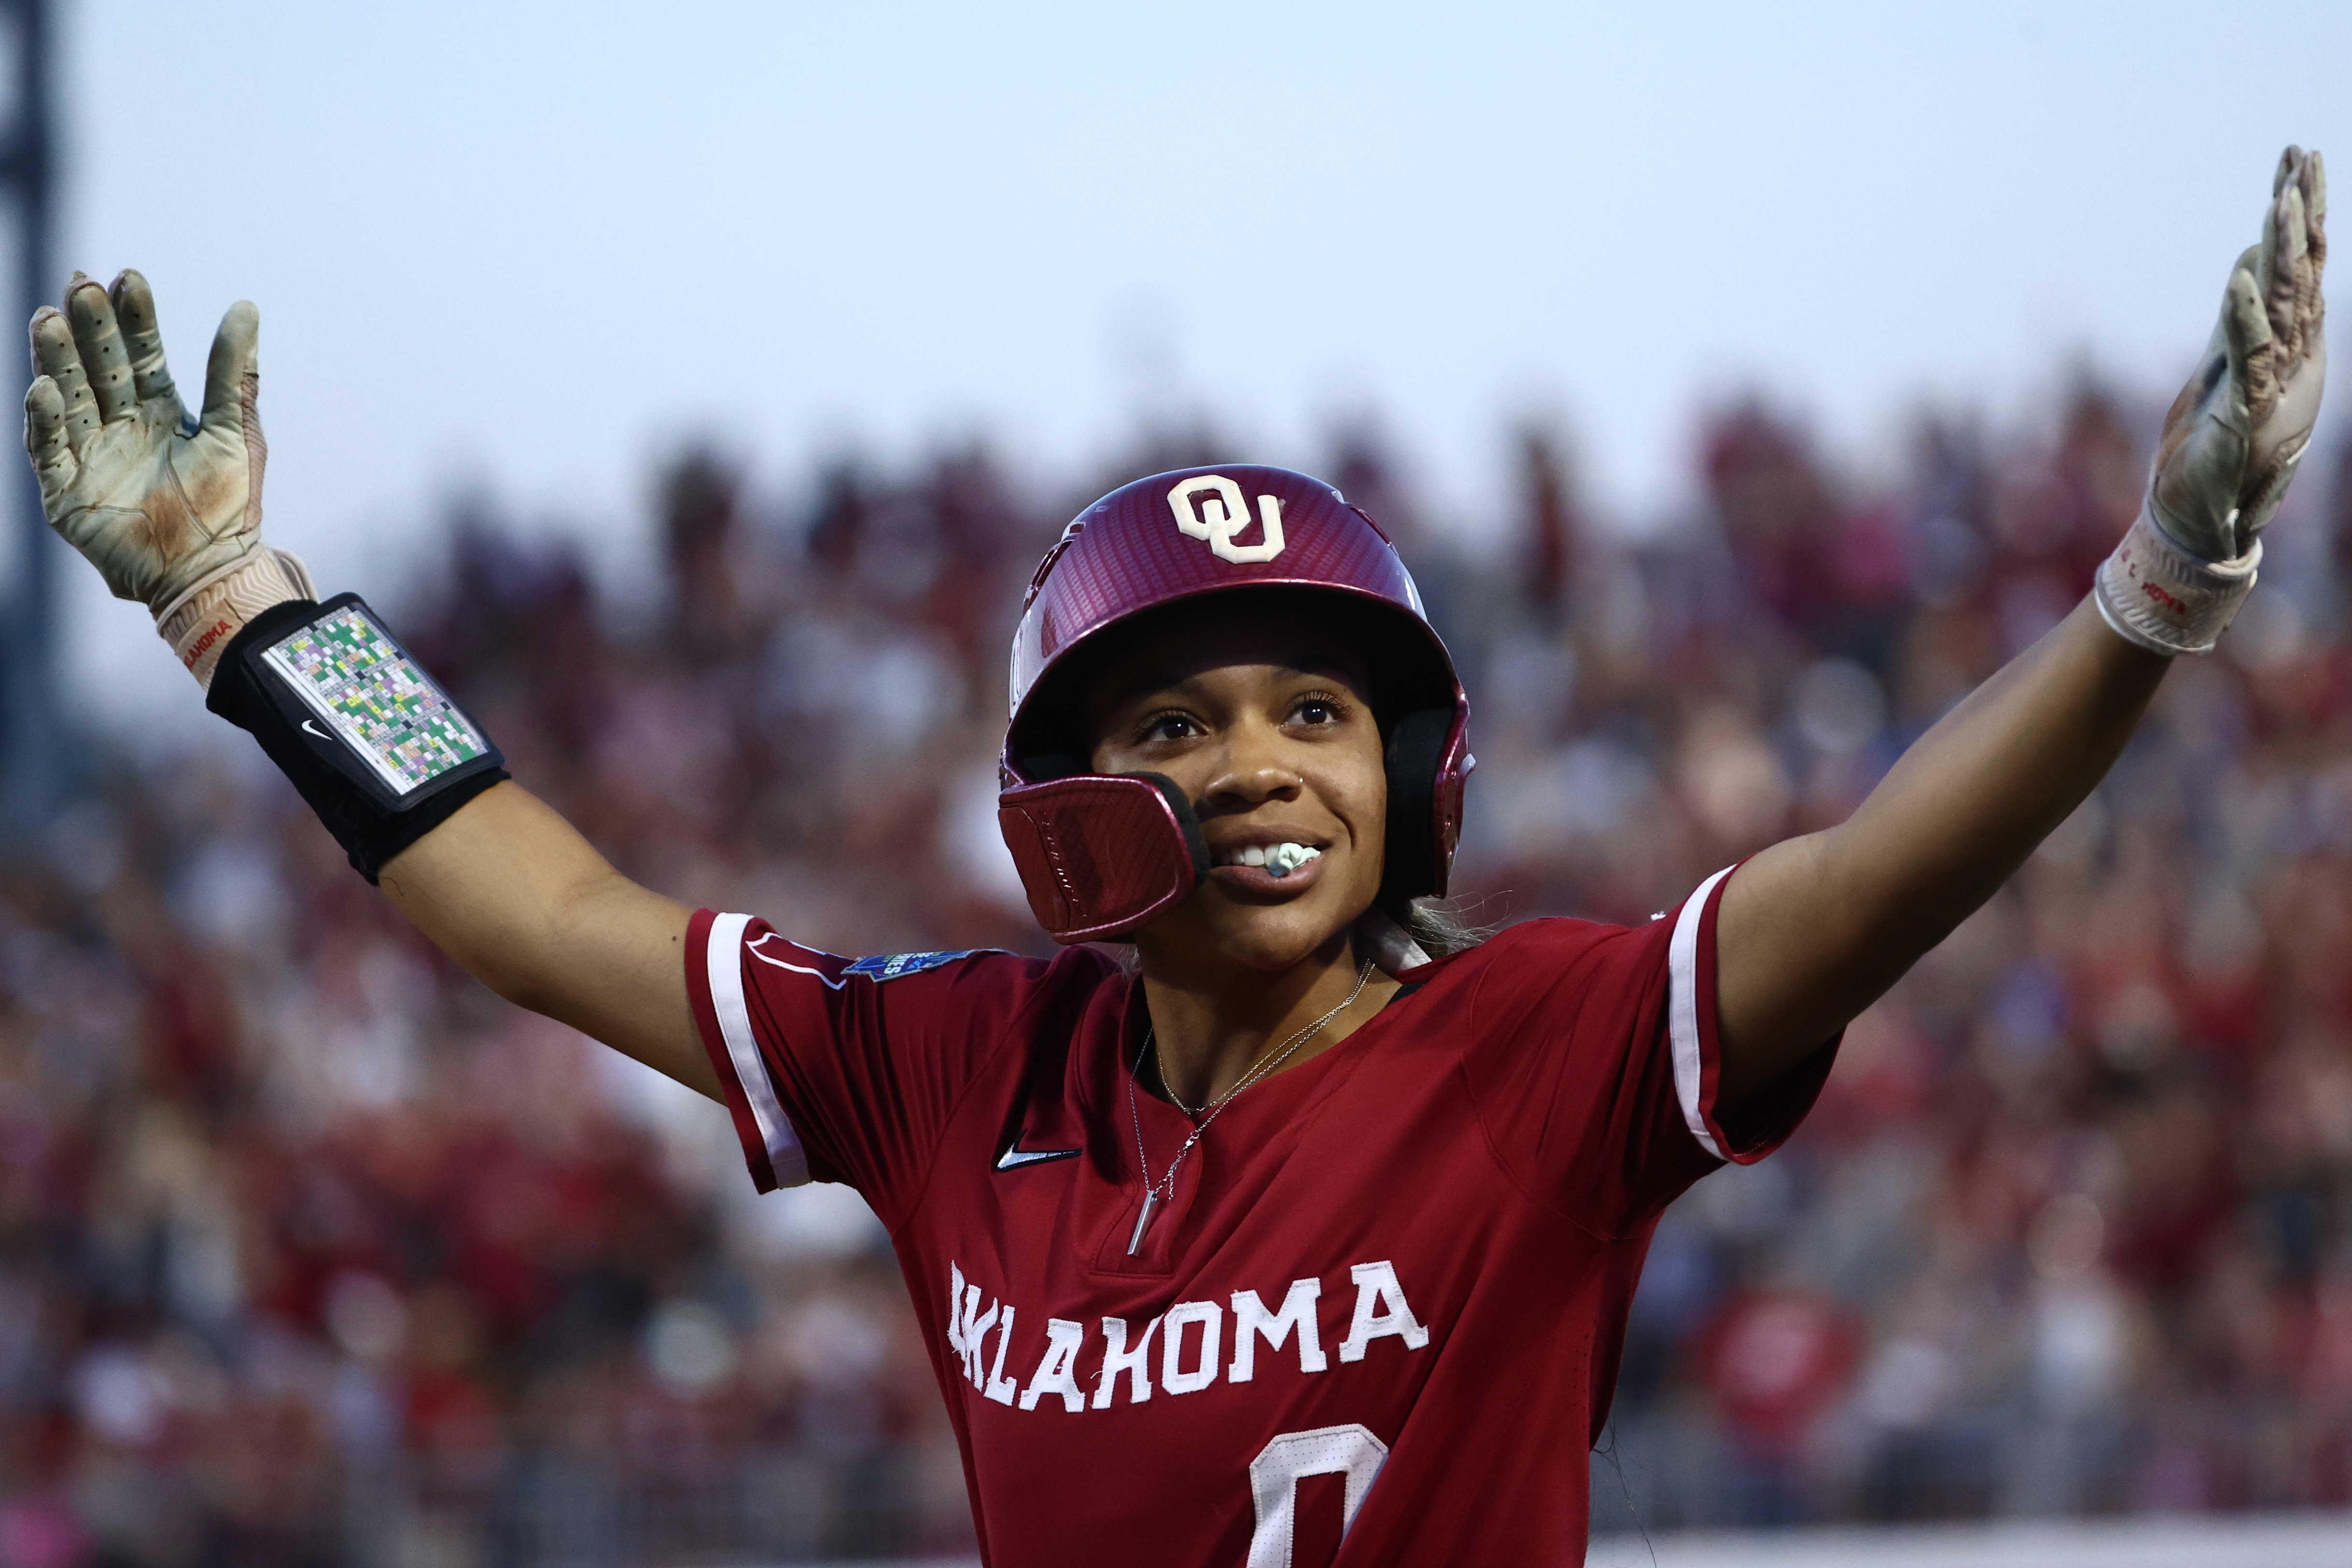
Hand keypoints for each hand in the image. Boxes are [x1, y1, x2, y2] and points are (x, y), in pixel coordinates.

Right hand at [24, 270, 265, 608]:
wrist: (213, 572)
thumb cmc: (230, 509)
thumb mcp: (235, 433)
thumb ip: (235, 374)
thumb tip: (246, 306)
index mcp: (160, 411)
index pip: (142, 353)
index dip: (134, 318)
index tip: (129, 278)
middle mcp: (120, 426)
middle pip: (98, 367)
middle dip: (89, 328)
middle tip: (81, 283)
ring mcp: (90, 455)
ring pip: (67, 397)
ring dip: (58, 359)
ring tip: (49, 318)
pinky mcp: (67, 492)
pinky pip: (50, 449)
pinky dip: (45, 419)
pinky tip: (45, 387)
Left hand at [2150, 146, 2326, 561]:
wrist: (2201, 519)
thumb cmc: (2211, 446)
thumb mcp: (2224, 370)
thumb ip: (2238, 320)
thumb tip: (2246, 264)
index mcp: (2291, 347)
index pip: (2301, 266)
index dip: (2301, 212)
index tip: (2296, 159)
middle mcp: (2295, 360)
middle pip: (2302, 274)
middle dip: (2302, 214)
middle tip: (2302, 157)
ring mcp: (2277, 387)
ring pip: (2284, 308)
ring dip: (2280, 254)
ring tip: (2277, 202)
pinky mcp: (2248, 416)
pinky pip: (2249, 359)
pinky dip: (2243, 319)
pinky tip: (2239, 279)